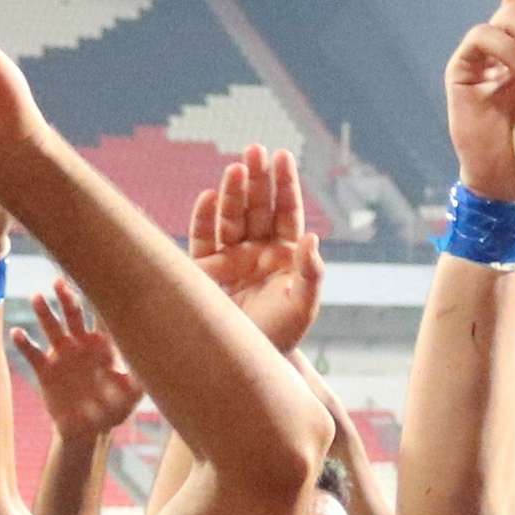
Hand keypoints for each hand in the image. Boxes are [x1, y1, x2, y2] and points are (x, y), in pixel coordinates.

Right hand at [14, 283, 142, 441]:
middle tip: (60, 281)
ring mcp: (61, 354)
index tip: (98, 284)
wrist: (87, 428)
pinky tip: (16, 333)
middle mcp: (80, 343)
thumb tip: (149, 369)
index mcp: (102, 345)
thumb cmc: (113, 409)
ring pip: (52, 328)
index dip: (100, 302)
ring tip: (37, 297)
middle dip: (67, 297)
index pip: (102, 317)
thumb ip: (138, 381)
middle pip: (73, 314)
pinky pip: (33, 353)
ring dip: (44, 313)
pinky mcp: (45, 369)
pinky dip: (24, 343)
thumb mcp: (130, 397)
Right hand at [187, 145, 322, 355]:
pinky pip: (202, 239)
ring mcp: (229, 259)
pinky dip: (203, 219)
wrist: (242, 365)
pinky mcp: (204, 272)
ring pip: (230, 217)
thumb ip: (311, 273)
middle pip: (257, 207)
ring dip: (232, 192)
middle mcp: (256, 251)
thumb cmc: (279, 337)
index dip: (284, 184)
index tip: (282, 157)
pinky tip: (208, 198)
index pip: (286, 211)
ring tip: (235, 169)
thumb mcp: (302, 307)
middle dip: (257, 178)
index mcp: (284, 254)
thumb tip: (312, 238)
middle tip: (255, 150)